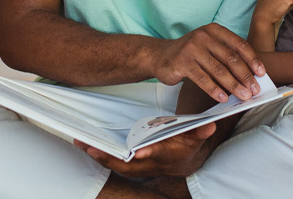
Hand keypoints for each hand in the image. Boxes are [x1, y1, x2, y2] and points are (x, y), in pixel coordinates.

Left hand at [74, 123, 216, 177]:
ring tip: (82, 144)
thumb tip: (210, 124)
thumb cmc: (187, 144)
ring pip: (117, 165)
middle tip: (93, 148)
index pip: (157, 155)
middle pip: (129, 165)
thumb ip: (200, 130)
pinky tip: (85, 145)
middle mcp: (151, 164)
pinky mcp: (130, 165)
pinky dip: (99, 155)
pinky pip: (113, 162)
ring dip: (99, 156)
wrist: (182, 162)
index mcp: (167, 155)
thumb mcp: (196, 136)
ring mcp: (139, 167)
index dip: (149, 154)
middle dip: (111, 158)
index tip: (139, 152)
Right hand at [154, 23, 263, 102]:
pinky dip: (214, 89)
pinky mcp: (182, 62)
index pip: (239, 44)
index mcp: (215, 30)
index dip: (252, 59)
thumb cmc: (190, 54)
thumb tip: (249, 76)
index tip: (261, 73)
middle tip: (254, 90)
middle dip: (245, 76)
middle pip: (230, 58)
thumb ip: (226, 56)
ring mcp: (192, 48)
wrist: (160, 56)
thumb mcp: (208, 48)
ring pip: (218, 69)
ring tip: (243, 96)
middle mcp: (204, 36)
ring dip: (233, 85)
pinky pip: (202, 78)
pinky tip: (223, 98)